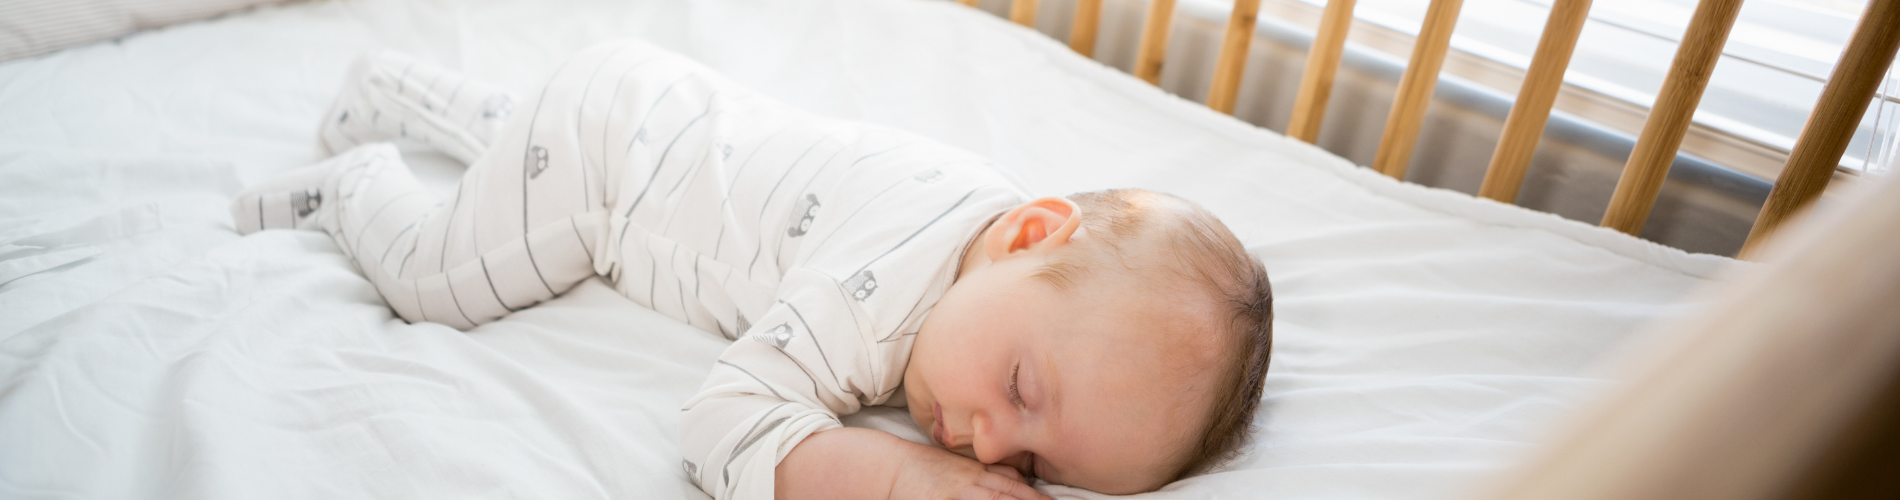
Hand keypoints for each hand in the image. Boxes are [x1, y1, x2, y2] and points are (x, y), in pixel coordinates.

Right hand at [890, 445, 1051, 499]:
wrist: (889, 467)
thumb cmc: (922, 468)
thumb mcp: (957, 466)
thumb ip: (984, 472)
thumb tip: (1014, 475)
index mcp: (976, 471)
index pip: (1012, 482)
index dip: (1034, 494)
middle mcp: (971, 481)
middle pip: (1008, 493)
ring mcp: (957, 493)